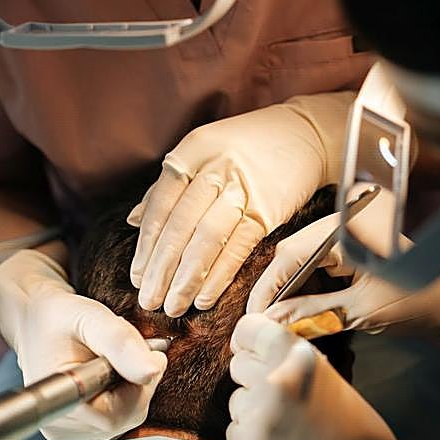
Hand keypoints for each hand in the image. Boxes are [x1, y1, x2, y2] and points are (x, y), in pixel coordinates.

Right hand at [0, 249, 166, 439]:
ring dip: (133, 389)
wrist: (37, 322)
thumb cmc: (59, 317)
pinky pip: (118, 420)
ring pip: (125, 420)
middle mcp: (57, 427)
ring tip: (115, 360)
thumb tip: (152, 371)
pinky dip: (125, 397)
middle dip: (139, 384)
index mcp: (55, 402)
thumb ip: (121, 342)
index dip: (139, 386)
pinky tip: (111, 376)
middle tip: (132, 351)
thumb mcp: (90, 317)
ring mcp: (67, 435)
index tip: (146, 352)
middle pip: (124, 418)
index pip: (115, 415)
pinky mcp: (78, 434)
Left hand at [128, 92, 353, 317]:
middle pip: (180, 225)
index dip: (147, 245)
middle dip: (162, 269)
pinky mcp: (268, 208)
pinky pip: (239, 247)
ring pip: (207, 239)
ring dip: (187, 278)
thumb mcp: (203, 151)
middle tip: (149, 300)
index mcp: (193, 151)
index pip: (161, 204)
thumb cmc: (248, 145)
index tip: (137, 276)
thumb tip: (134, 220)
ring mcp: (243, 188)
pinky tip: (205, 297)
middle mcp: (215, 167)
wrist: (305, 133)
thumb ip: (168, 186)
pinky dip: (220, 275)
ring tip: (174, 305)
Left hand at [226, 315, 439, 439]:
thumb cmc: (360, 433)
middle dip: (254, 376)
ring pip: (236, 401)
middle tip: (279, 395)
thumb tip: (262, 354)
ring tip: (284, 428)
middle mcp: (271, 383)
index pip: (251, 329)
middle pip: (238, 364)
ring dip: (252, 410)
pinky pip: (234, 432)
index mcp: (298, 360)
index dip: (249, 336)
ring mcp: (254, 419)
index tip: (251, 345)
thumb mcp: (333, 381)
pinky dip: (251, 439)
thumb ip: (295, 364)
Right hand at [247, 213, 439, 359]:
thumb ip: (313, 314)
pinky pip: (320, 266)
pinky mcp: (354, 249)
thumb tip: (270, 323)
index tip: (252, 318)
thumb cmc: (421, 301)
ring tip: (274, 322)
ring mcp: (349, 234)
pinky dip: (307, 289)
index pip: (290, 254)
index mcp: (346, 226)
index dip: (268, 288)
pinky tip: (297, 312)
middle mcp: (345, 221)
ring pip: (304, 261)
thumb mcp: (361, 312)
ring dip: (290, 291)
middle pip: (293, 255)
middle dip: (276, 290)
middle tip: (258, 325)